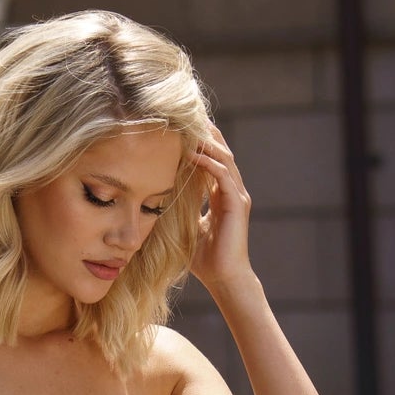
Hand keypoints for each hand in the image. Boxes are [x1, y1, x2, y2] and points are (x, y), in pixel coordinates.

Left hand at [188, 129, 254, 298]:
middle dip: (205, 133)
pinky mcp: (237, 204)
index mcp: (221, 194)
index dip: (199, 142)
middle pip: (221, 151)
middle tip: (186, 115)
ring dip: (206, 142)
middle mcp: (232, 190)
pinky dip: (208, 162)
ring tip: (188, 128)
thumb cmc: (205, 259)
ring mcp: (237, 195)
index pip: (212, 159)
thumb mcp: (188, 227)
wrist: (224, 279)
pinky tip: (192, 154)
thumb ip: (181, 211)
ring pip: (224, 158)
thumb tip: (157, 203)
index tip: (180, 128)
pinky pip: (222, 175)